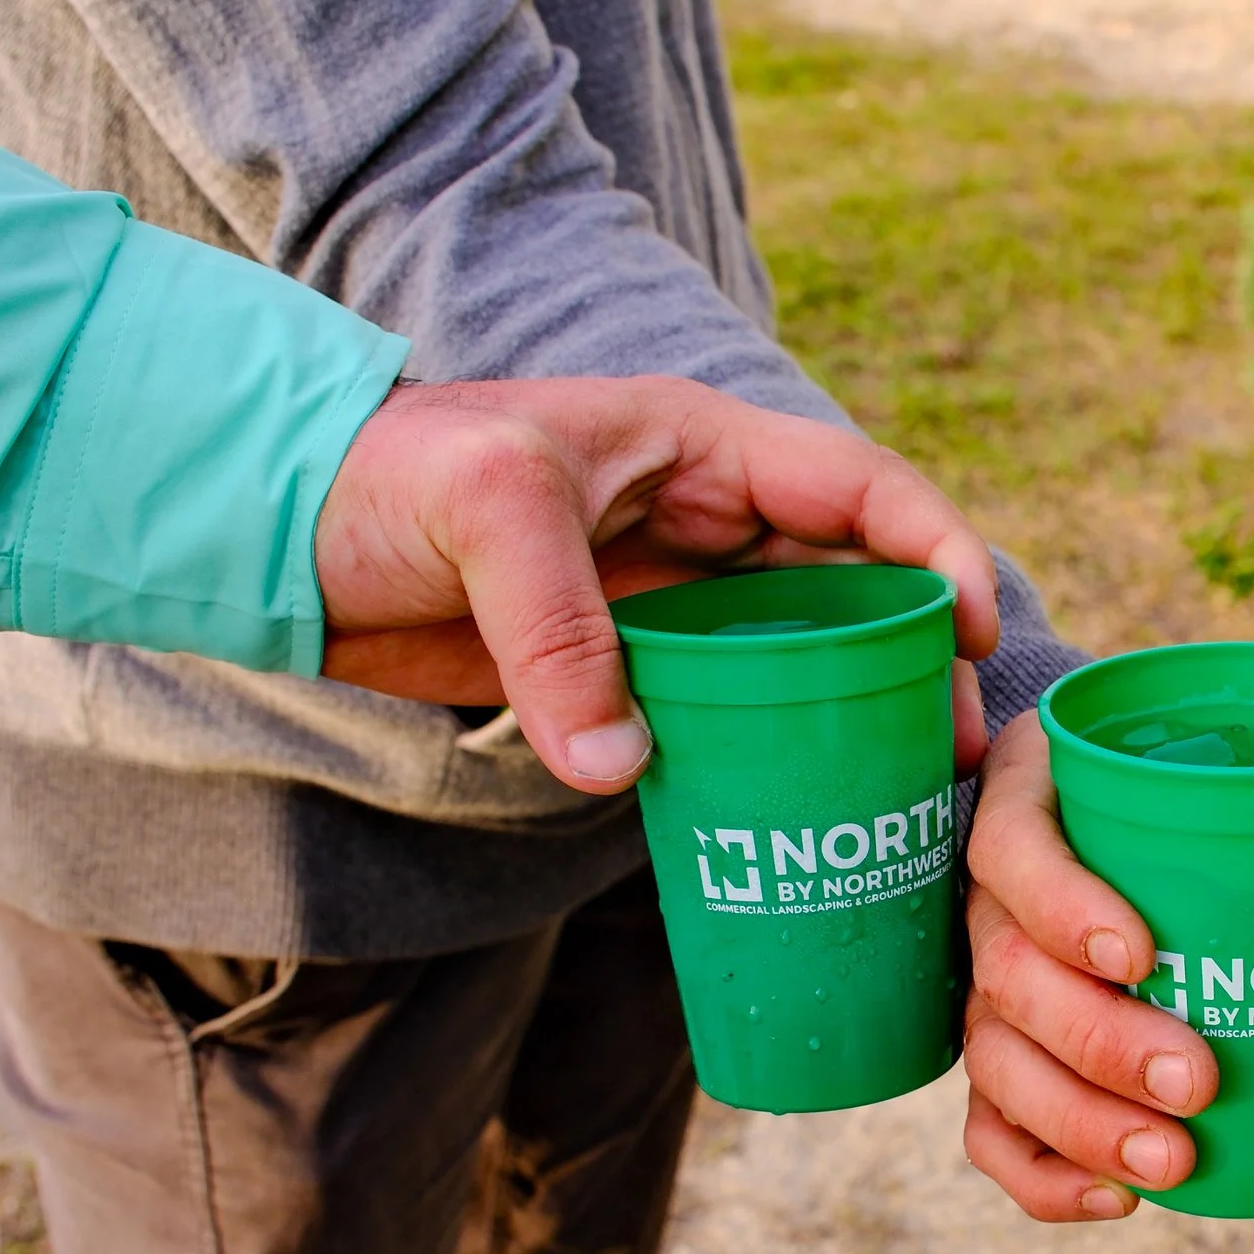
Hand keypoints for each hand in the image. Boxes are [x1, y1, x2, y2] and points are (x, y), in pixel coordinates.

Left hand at [314, 378, 1000, 791]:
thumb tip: (624, 766)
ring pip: (803, 654)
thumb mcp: (478, 513)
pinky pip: (726, 710)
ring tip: (911, 791)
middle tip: (959, 748)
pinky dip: (774, 754)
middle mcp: (704, 518)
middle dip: (923, 657)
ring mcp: (669, 597)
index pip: (856, 488)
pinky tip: (805, 807)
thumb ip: (557, 629)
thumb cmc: (376, 476)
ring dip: (863, 715)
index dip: (934, 550)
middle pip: (855, 582)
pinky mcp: (627, 666)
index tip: (975, 630)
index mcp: (698, 446)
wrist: (278, 533)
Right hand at [960, 710, 1253, 1221]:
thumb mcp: (1245, 782)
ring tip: (1174, 1160)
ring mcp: (987, 986)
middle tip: (1196, 1082)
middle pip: (1008, 974)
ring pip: (996, 1061)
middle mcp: (993, 899)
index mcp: (1035, 801)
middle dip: (1099, 1040)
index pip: (1011, 847)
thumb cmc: (1193, 803)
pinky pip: (990, 1130)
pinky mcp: (1003, 1059)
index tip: (1140, 953)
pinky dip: (1042, 1175)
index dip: (1059, 903)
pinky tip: (1118, 1200)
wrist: (1120, 822)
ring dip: (1079, 1122)